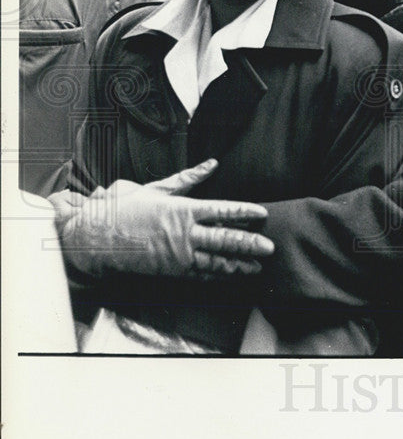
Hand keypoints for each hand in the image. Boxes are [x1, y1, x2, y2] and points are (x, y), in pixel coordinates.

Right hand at [53, 159, 273, 278]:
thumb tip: (212, 164)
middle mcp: (185, 234)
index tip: (263, 214)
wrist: (96, 237)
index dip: (245, 212)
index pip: (223, 211)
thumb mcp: (159, 188)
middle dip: (250, 244)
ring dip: (239, 265)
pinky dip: (218, 275)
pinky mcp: (171, 270)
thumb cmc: (126, 209)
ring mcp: (179, 255)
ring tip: (257, 267)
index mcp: (184, 210)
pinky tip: (231, 275)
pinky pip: (200, 274)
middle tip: (270, 247)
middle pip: (226, 240)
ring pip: (216, 261)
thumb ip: (189, 178)